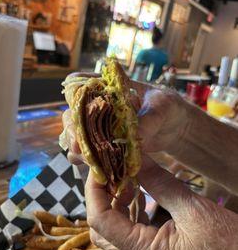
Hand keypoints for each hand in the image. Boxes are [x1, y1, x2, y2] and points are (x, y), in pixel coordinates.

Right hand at [62, 75, 189, 162]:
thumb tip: (135, 135)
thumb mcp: (162, 106)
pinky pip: (89, 154)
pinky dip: (87, 161)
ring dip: (77, 147)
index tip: (76, 105)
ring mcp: (100, 128)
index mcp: (108, 87)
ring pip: (76, 136)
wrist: (176, 128)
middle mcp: (99, 107)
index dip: (74, 92)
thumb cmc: (168, 107)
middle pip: (73, 114)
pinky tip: (94, 167)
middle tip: (78, 143)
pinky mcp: (106, 146)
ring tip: (86, 157)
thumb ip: (147, 118)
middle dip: (72, 129)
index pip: (81, 82)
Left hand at [85, 156, 237, 249]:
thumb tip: (136, 158)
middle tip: (111, 172)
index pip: (100, 220)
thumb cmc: (228, 249)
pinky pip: (133, 230)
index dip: (94, 191)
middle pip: (101, 227)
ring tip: (127, 179)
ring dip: (115, 202)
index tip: (99, 167)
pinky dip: (131, 209)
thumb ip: (161, 183)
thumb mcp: (193, 210)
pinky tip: (142, 193)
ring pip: (115, 229)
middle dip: (101, 197)